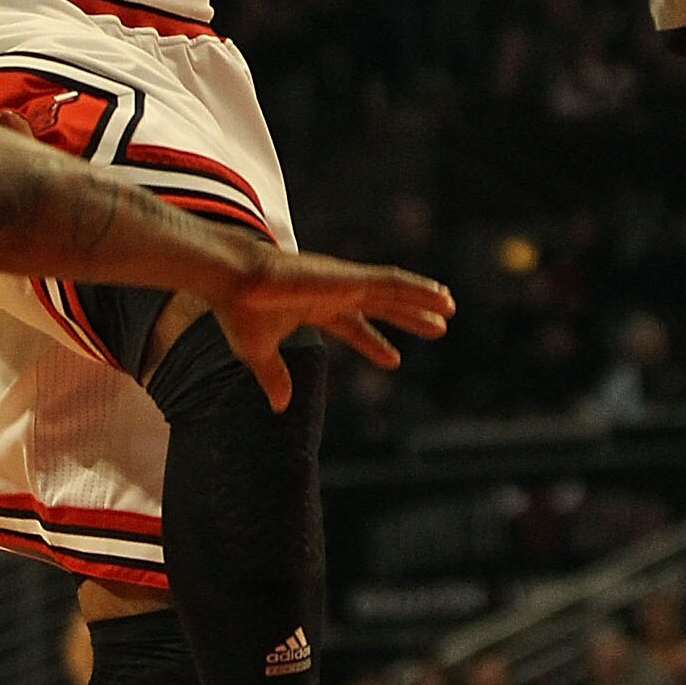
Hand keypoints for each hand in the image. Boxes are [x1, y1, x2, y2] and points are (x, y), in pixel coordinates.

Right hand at [209, 245, 453, 410]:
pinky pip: (392, 282)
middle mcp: (334, 292)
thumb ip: (274, 378)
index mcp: (315, 307)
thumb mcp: (258, 353)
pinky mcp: (350, 277)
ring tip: (450, 308)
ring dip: (422, 300)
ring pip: (393, 291)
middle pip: (382, 305)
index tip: (395, 361)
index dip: (374, 343)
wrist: (234, 282)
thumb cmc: (240, 311)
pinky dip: (418, 289)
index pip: (352, 326)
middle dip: (408, 317)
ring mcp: (344, 282)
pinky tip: (440, 297)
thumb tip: (279, 407)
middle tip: (437, 329)